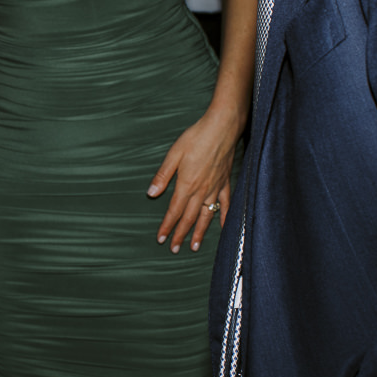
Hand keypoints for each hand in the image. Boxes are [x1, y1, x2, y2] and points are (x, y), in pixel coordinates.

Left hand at [147, 104, 240, 252]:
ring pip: (206, 216)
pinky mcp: (225, 182)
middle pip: (189, 218)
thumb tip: (151, 193)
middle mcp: (201, 190)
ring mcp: (215, 188)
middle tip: (174, 249)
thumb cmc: (197, 137)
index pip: (174, 211)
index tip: (161, 239)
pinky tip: (222, 227)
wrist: (223, 127)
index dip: (167, 227)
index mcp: (187, 184)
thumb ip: (163, 175)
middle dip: (180, 235)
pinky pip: (225, 204)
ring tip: (194, 246)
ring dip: (199, 232)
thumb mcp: (174, 154)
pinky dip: (224, 217)